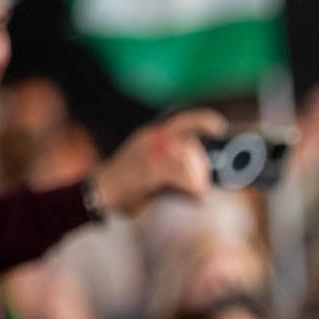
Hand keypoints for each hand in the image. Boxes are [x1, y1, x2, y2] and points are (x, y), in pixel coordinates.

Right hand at [91, 109, 225, 215]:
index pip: (183, 120)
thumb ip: (171, 162)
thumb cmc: (127, 185)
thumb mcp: (148, 164)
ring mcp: (151, 152)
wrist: (97, 193)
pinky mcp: (150, 169)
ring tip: (198, 194)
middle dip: (202, 167)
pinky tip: (196, 198)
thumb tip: (204, 172)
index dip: (204, 120)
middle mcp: (152, 139)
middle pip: (192, 146)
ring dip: (199, 180)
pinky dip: (193, 189)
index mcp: (152, 135)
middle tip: (203, 185)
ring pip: (188, 161)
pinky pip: (182, 176)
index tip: (220, 127)